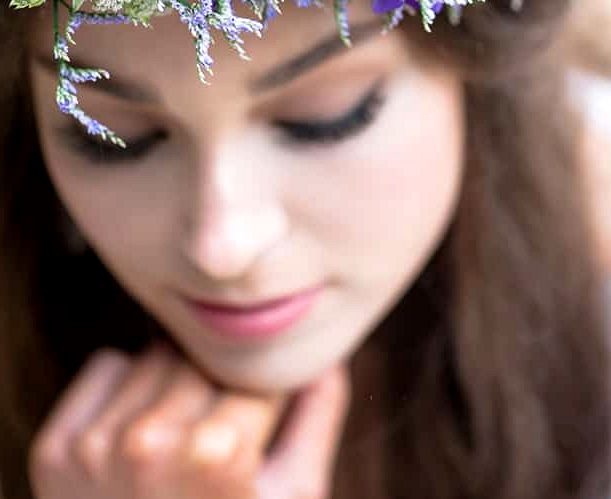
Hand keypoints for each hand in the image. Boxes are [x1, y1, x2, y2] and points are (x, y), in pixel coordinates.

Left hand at [28, 340, 350, 498]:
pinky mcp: (56, 450)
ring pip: (157, 353)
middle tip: (223, 436)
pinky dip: (125, 388)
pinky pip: (106, 367)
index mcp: (215, 454)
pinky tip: (141, 439)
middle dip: (221, 387)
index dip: (270, 393)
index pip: (256, 371)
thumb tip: (327, 356)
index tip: (269, 414)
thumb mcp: (292, 498)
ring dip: (175, 382)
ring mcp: (94, 447)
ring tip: (183, 444)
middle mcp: (148, 444)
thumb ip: (317, 418)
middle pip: (205, 359)